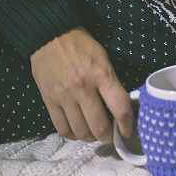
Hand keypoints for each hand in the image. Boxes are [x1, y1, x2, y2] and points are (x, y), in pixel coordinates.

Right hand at [31, 27, 132, 143]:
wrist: (51, 36)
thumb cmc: (81, 46)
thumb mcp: (104, 59)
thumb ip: (112, 83)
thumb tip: (122, 108)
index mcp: (102, 74)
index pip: (120, 108)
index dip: (127, 125)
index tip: (126, 131)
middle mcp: (83, 87)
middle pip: (100, 126)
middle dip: (108, 137)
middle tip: (110, 137)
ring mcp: (64, 96)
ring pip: (81, 131)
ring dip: (90, 138)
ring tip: (94, 134)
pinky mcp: (49, 100)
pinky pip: (62, 128)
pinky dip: (72, 135)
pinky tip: (77, 131)